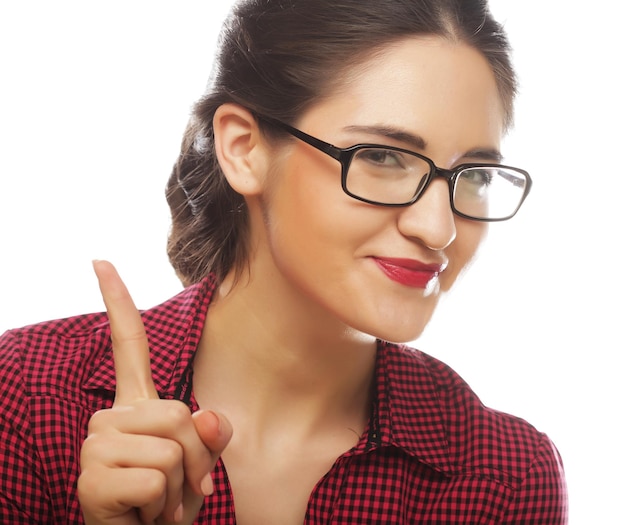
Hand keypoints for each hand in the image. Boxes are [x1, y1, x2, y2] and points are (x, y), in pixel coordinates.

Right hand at [78, 261, 231, 524]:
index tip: (100, 261)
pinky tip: (142, 515)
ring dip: (179, 488)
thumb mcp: (200, 466)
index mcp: (135, 405)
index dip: (117, 302)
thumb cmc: (169, 503)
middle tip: (181, 489)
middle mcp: (109, 417)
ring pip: (172, 448)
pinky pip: (156, 480)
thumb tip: (212, 417)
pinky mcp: (91, 477)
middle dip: (196, 458)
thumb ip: (212, 437)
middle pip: (180, 413)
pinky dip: (163, 507)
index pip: (128, 344)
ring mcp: (96, 444)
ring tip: (157, 504)